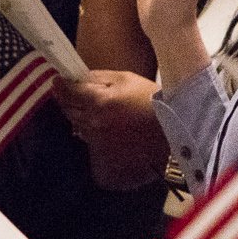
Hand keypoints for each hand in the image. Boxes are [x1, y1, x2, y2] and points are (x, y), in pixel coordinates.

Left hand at [54, 70, 169, 188]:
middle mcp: (92, 125)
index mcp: (97, 102)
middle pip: (69, 111)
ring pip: (79, 128)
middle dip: (72, 101)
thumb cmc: (153, 101)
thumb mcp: (126, 79)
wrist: (176, 132)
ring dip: (85, 120)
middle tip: (86, 97)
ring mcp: (97, 144)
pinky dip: (96, 140)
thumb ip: (98, 77)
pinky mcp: (104, 162)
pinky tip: (112, 135)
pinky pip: (91, 148)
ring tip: (107, 117)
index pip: (66, 92)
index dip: (62, 85)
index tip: (61, 81)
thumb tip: (76, 78)